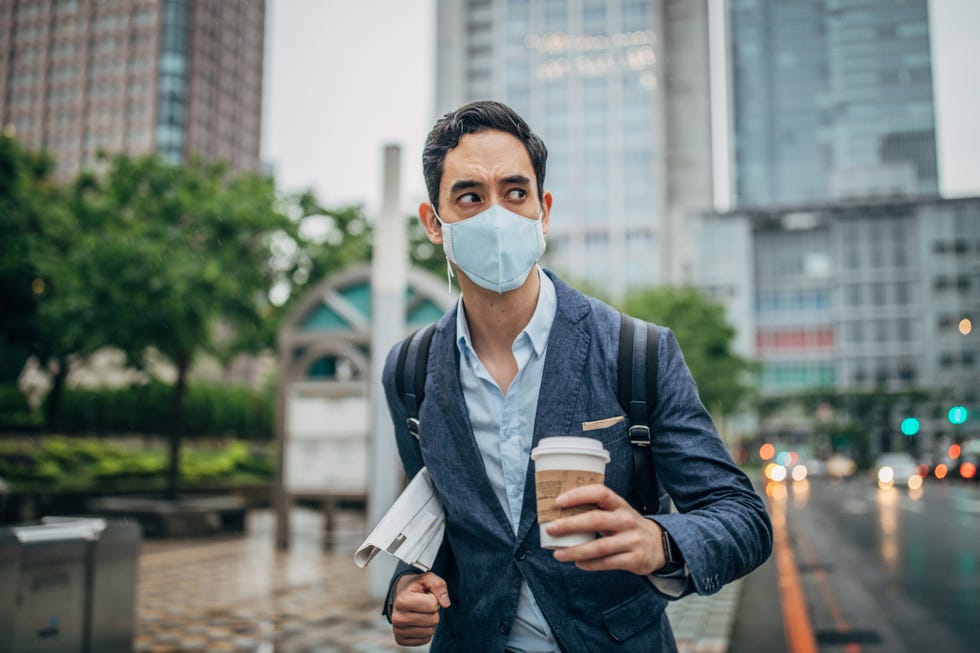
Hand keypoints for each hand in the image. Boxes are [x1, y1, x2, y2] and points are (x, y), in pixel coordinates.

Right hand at [390, 572, 450, 645]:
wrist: (401, 595)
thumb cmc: (416, 586)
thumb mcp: (428, 579)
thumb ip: (439, 586)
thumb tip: (446, 604)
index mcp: (401, 600)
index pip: (433, 605)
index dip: (434, 599)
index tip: (425, 595)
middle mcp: (397, 618)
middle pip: (433, 620)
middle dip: (434, 611)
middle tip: (424, 605)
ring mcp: (398, 631)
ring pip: (430, 631)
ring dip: (430, 621)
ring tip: (421, 612)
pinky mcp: (401, 640)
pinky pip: (425, 639)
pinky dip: (426, 630)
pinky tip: (418, 622)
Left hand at [547, 484, 664, 575]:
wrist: (659, 544)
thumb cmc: (627, 526)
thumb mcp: (617, 512)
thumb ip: (595, 510)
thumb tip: (558, 513)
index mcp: (620, 505)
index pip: (600, 493)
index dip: (579, 495)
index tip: (559, 501)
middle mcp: (627, 520)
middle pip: (596, 520)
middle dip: (570, 524)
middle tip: (551, 528)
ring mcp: (632, 540)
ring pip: (600, 546)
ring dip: (576, 551)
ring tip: (558, 554)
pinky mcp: (635, 559)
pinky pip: (608, 563)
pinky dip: (590, 564)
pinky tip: (578, 563)